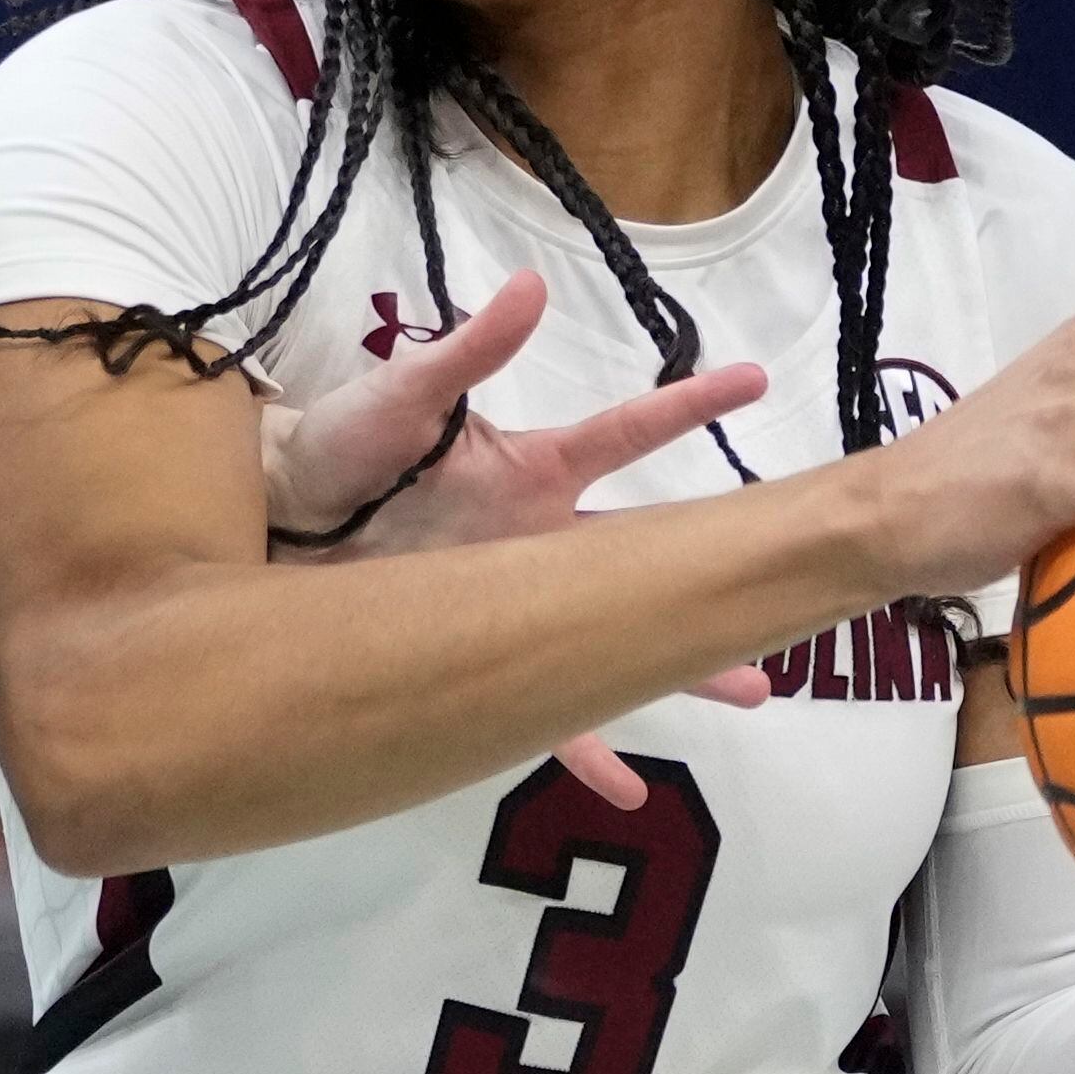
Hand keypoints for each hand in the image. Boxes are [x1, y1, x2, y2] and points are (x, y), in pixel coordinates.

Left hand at [257, 271, 773, 809]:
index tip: (755, 378)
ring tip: (752, 693)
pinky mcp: (482, 656)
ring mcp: (518, 604)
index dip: (688, 406)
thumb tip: (531, 284)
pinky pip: (544, 712)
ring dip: (681, 668)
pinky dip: (585, 748)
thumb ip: (468, 349)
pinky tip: (626, 790)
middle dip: (718, 574)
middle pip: (649, 560)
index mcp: (533, 471)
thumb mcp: (405, 394)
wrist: (281, 517)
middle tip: (793, 591)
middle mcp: (543, 541)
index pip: (626, 435)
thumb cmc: (345, 443)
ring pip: (617, 641)